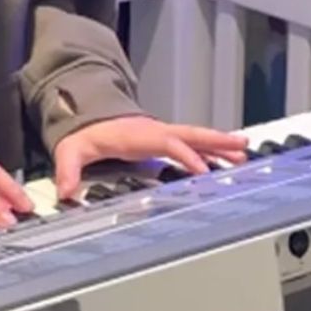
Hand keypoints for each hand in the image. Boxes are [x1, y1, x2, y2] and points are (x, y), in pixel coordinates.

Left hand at [53, 115, 248, 200]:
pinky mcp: (164, 140)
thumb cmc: (84, 135)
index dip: (185, 155)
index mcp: (136, 135)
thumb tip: (66, 191)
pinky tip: (227, 159)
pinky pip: (192, 144)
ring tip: (245, 153)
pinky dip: (211, 149)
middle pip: (190, 133)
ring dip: (219, 144)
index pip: (167, 143)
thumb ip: (68, 169)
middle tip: (241, 146)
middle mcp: (153, 131)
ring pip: (195, 137)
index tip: (203, 170)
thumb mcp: (71, 150)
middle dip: (216, 140)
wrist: (87, 119)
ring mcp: (161, 134)